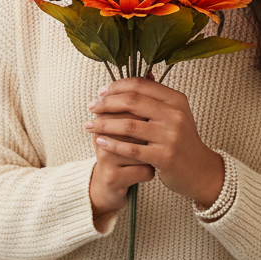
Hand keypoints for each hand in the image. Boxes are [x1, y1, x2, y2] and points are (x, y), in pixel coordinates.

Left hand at [85, 77, 224, 208]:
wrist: (200, 170)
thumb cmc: (181, 140)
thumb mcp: (175, 113)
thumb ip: (157, 96)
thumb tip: (142, 73)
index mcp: (176, 99)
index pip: (140, 84)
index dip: (117, 86)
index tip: (101, 92)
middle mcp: (175, 115)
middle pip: (132, 101)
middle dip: (106, 103)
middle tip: (91, 107)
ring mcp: (170, 136)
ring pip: (128, 125)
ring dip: (104, 124)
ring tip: (90, 125)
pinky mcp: (164, 157)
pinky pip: (131, 149)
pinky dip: (112, 144)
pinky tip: (100, 141)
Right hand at [86, 107, 153, 226]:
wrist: (110, 184)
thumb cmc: (124, 150)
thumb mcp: (127, 125)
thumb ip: (138, 101)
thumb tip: (151, 75)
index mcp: (103, 120)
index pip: (127, 105)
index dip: (146, 110)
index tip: (158, 116)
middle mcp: (100, 137)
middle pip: (133, 125)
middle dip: (150, 130)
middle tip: (159, 134)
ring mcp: (106, 159)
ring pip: (140, 148)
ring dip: (152, 151)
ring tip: (154, 153)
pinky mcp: (114, 178)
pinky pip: (143, 170)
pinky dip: (151, 171)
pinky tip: (152, 171)